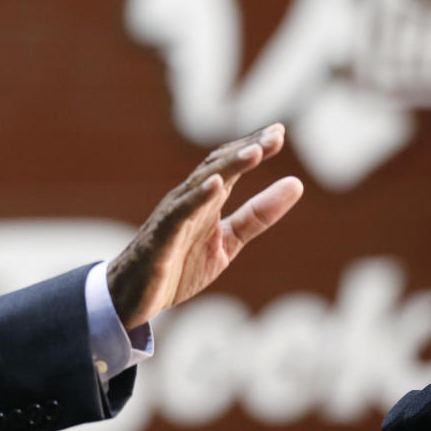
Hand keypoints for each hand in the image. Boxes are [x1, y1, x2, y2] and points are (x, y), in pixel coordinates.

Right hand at [107, 124, 303, 328]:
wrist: (133, 297)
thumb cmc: (177, 266)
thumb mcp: (228, 242)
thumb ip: (258, 216)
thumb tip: (297, 184)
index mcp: (207, 201)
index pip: (231, 165)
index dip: (254, 148)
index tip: (279, 133)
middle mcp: (189, 200)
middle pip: (219, 166)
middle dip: (247, 150)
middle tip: (276, 136)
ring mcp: (173, 216)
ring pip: (201, 183)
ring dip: (228, 166)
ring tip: (255, 153)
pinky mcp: (161, 237)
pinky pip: (179, 213)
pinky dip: (197, 197)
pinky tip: (216, 184)